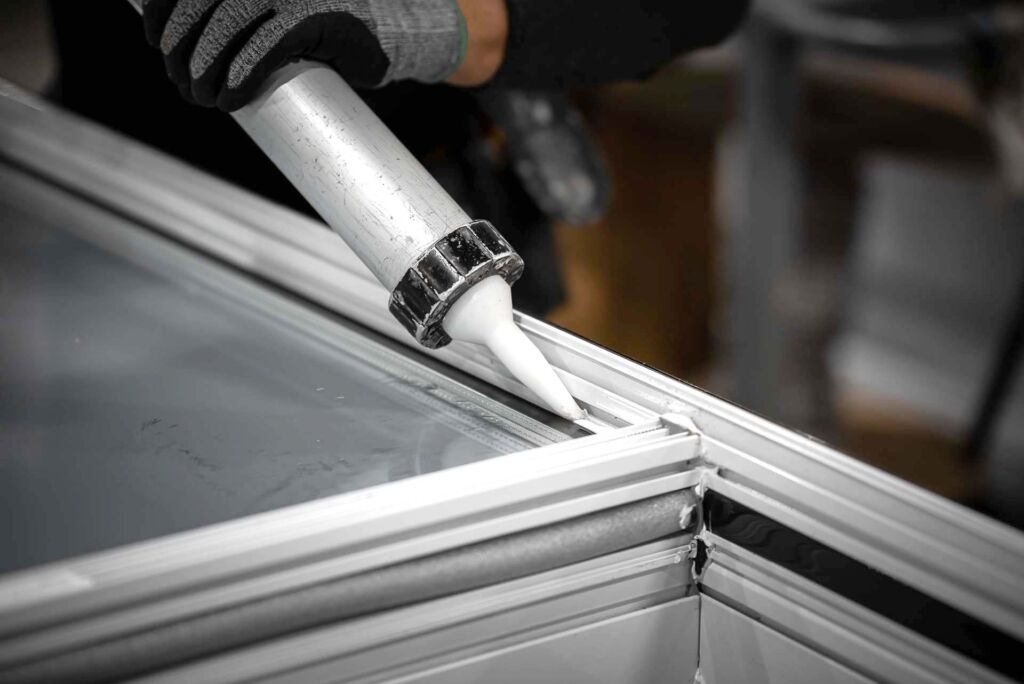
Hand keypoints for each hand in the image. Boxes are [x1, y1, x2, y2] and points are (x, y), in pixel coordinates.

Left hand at [142, 0, 468, 110]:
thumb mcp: (270, 14)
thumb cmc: (320, 30)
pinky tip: (231, 98)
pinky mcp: (317, 15)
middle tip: (183, 84)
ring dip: (206, 66)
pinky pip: (267, 45)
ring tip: (203, 98)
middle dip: (182, 48)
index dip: (162, 9)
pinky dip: (242, 74)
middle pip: (201, 1)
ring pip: (227, 22)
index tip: (157, 43)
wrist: (385, 36)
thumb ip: (234, 15)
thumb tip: (178, 42)